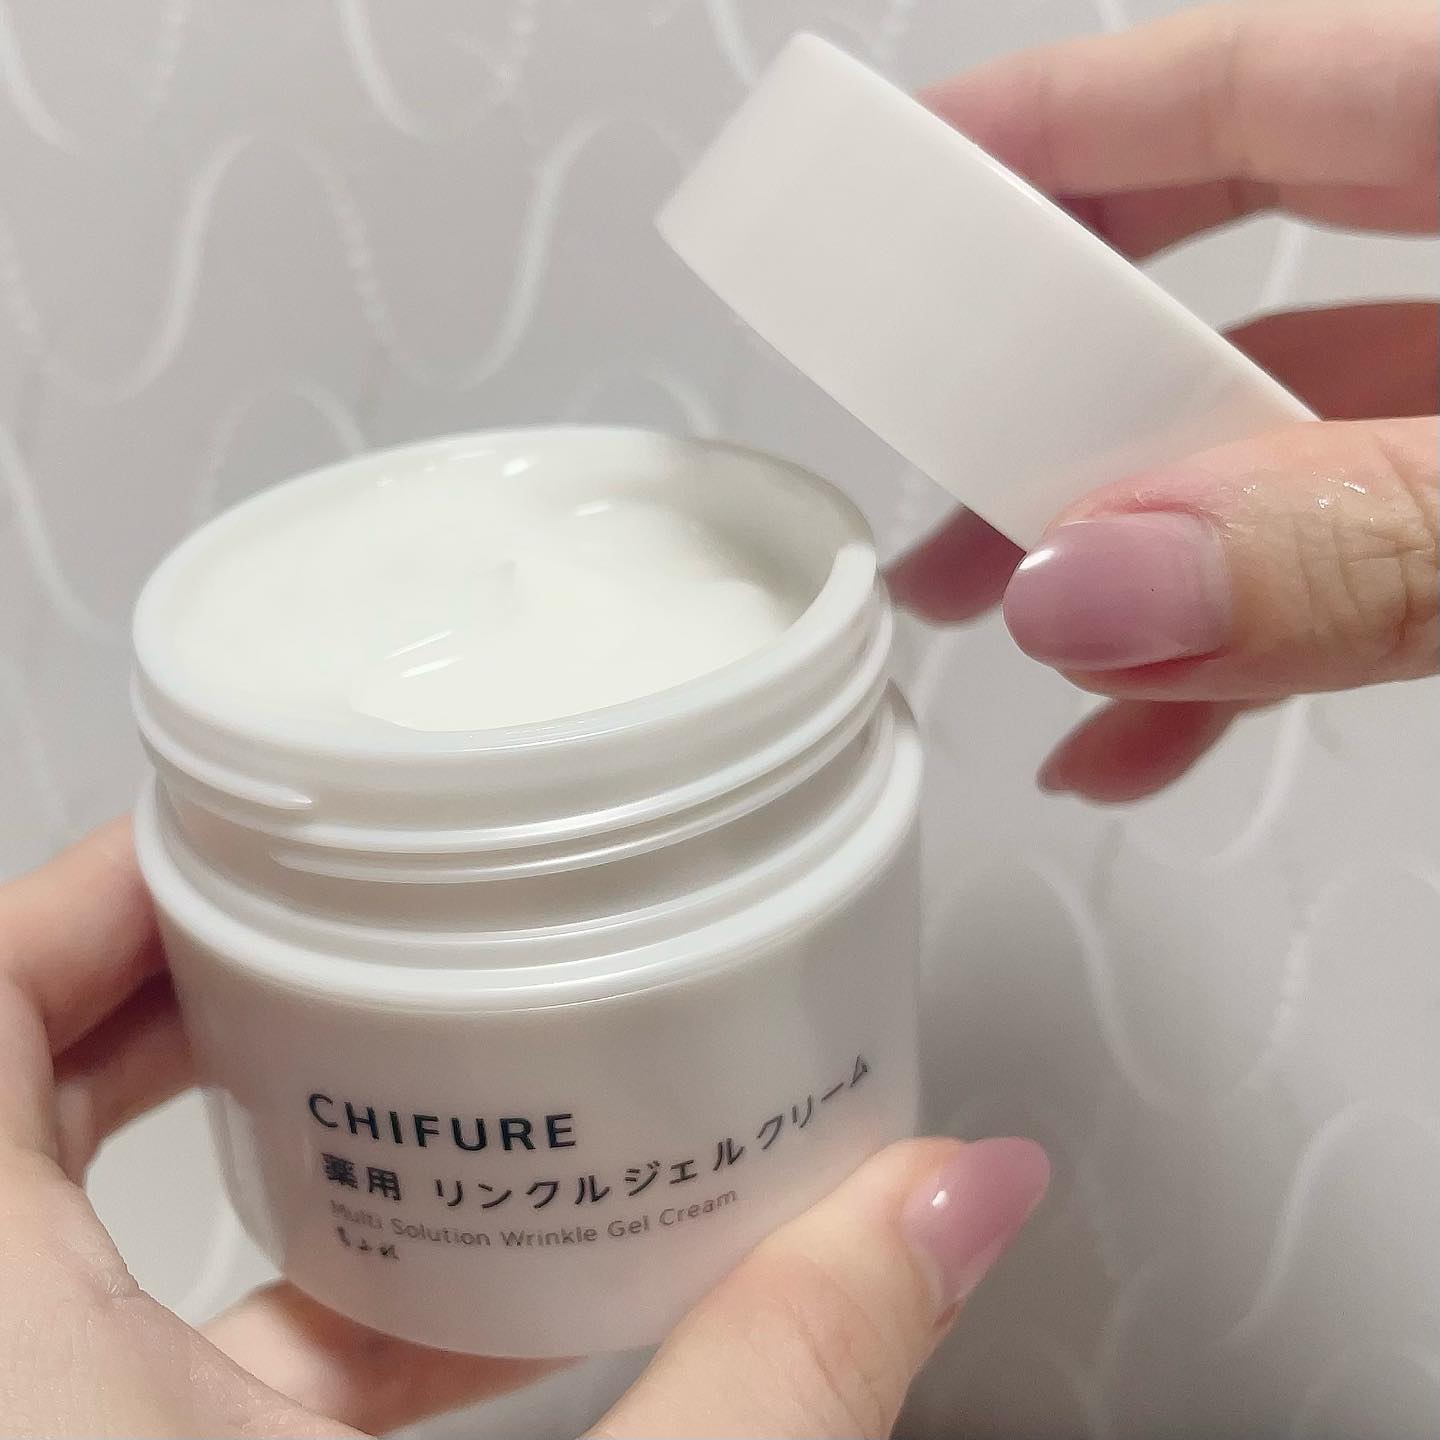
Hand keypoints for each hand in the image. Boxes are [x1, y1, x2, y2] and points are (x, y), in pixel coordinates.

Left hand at [0, 822, 1047, 1438]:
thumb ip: (779, 1379)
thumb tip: (959, 1197)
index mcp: (1, 1356)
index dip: (89, 898)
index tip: (239, 846)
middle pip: (11, 1090)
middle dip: (177, 982)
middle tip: (337, 918)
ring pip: (55, 1225)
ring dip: (213, 1130)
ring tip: (385, 1049)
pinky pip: (104, 1357)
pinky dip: (243, 1302)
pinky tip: (408, 1293)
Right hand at [889, 2, 1437, 801]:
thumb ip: (1365, 541)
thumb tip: (1098, 585)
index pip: (1243, 85)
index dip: (1049, 128)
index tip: (892, 186)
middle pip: (1223, 272)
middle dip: (1054, 388)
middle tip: (937, 473)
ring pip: (1272, 443)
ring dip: (1126, 549)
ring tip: (1007, 634)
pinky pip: (1346, 554)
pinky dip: (1244, 638)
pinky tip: (1148, 726)